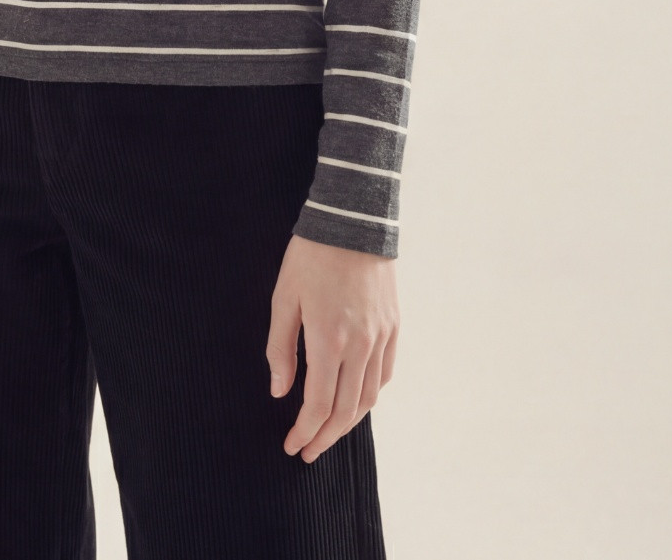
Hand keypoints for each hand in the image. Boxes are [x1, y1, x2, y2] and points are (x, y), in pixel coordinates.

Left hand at [266, 234, 398, 461]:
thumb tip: (279, 390)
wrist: (352, 220)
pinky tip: (355, 401)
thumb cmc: (311, 255)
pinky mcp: (392, 326)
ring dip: (349, 424)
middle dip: (325, 437)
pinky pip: (385, 374)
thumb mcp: (284, 297)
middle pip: (346, 411)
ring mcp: (380, 336)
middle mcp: (360, 344)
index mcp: (329, 339)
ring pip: (369, 398)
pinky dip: (370, 396)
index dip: (304, 431)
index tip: (291, 445)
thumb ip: (280, 347)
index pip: (319, 404)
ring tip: (329, 434)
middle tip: (307, 452)